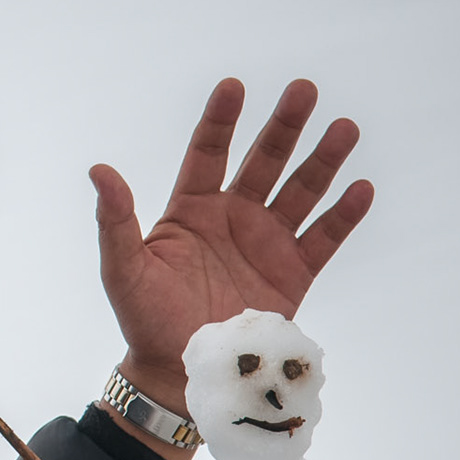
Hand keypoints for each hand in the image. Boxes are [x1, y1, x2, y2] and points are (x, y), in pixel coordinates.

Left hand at [92, 78, 373, 416]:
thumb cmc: (144, 320)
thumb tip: (99, 170)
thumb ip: (115, 220)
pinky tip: (360, 188)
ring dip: (323, 160)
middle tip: (304, 90)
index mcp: (192, 211)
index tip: (233, 87)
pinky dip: (343, 215)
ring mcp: (266, 243)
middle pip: (263, 161)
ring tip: (345, 128)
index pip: (208, 153)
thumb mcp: (123, 269)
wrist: (179, 372)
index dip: (220, 121)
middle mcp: (233, 218)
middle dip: (283, 126)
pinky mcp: (293, 274)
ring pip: (300, 191)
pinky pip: (324, 238)